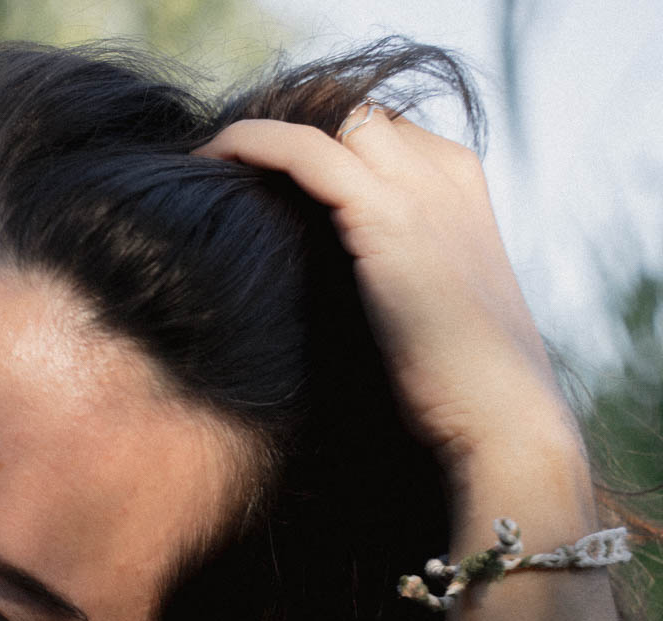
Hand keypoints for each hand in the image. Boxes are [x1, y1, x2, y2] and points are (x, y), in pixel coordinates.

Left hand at [195, 107, 579, 488]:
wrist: (502, 419)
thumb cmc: (454, 386)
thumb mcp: (423, 307)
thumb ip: (385, 272)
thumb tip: (317, 286)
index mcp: (457, 187)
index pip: (375, 133)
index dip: (313, 147)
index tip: (253, 182)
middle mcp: (444, 173)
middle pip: (352, 117)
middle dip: (289, 135)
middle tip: (221, 173)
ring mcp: (420, 189)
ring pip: (331, 117)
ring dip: (260, 133)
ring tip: (203, 164)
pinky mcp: (386, 216)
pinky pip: (305, 151)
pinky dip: (251, 144)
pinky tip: (206, 162)